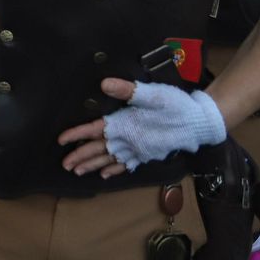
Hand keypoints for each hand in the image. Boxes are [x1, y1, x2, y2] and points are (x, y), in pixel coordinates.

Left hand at [58, 79, 225, 176]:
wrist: (200, 123)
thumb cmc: (175, 105)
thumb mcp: (152, 94)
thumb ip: (127, 90)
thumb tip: (103, 84)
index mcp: (125, 125)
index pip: (94, 131)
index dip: (76, 135)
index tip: (60, 141)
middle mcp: (129, 141)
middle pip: (99, 150)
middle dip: (80, 157)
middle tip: (64, 165)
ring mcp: (138, 150)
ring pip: (110, 160)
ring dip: (93, 166)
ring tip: (78, 172)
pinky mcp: (148, 154)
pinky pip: (127, 166)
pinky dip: (115, 170)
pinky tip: (106, 175)